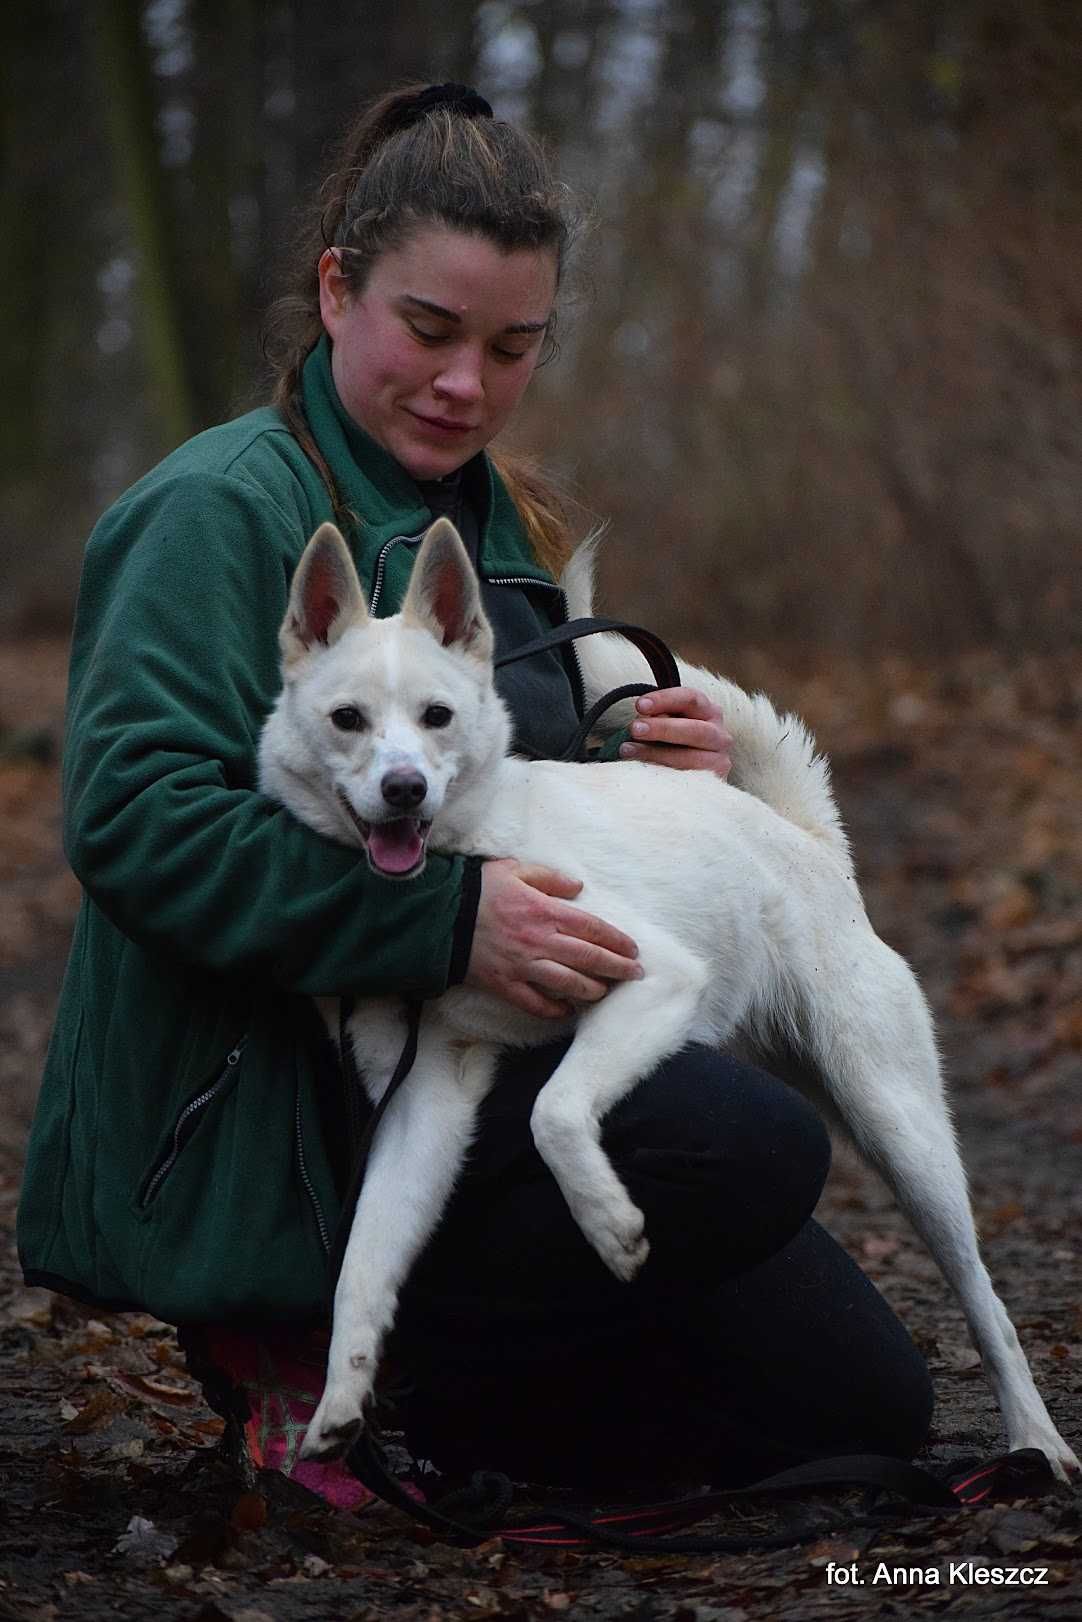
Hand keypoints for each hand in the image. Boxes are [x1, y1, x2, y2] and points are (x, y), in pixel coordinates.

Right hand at [465, 858, 641, 1018]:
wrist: (439, 917)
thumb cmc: (477, 890)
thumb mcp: (513, 870)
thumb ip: (548, 878)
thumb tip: (577, 886)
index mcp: (544, 911)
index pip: (591, 928)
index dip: (616, 940)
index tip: (632, 948)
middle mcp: (539, 941)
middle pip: (588, 958)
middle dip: (616, 967)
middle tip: (634, 974)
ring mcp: (522, 966)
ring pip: (568, 984)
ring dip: (591, 989)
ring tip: (605, 991)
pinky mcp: (505, 984)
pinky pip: (535, 1003)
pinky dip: (553, 1010)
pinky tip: (567, 1011)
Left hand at [618, 687, 732, 776]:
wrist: (690, 772)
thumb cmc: (671, 740)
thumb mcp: (666, 723)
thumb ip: (658, 718)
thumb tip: (643, 721)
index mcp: (708, 711)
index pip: (690, 699)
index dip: (665, 700)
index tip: (639, 705)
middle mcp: (719, 734)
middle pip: (695, 729)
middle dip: (662, 729)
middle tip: (634, 729)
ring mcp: (719, 759)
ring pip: (691, 758)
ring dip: (656, 754)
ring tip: (627, 750)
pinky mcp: (714, 781)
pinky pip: (688, 779)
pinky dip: (663, 773)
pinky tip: (641, 770)